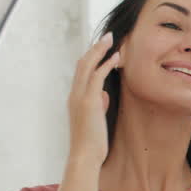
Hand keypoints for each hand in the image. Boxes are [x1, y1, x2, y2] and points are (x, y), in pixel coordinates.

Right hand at [67, 33, 118, 165]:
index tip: (102, 47)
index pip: (81, 70)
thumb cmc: (92, 140)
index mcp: (75, 97)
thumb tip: (103, 95)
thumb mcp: (96, 119)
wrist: (85, 155)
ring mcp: (80, 96)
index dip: (91, 56)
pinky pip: (96, 76)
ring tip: (112, 39)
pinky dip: (106, 65)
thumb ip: (98, 104)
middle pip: (82, 63)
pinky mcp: (88, 101)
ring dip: (100, 50)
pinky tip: (116, 58)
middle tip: (108, 36)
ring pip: (87, 65)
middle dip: (95, 48)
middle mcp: (74, 93)